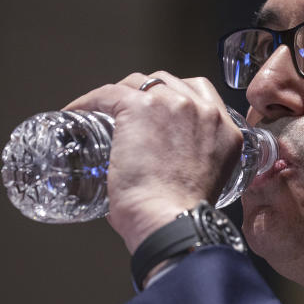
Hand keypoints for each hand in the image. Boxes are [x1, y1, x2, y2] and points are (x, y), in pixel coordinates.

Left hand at [63, 72, 242, 252]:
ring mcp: (174, 106)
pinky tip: (77, 112)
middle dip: (145, 93)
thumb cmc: (182, 216)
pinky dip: (88, 101)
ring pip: (138, 83)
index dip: (174, 96)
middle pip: (168, 82)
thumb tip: (162, 175)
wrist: (171, 221)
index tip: (157, 108)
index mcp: (226, 131)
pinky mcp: (140, 109)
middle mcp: (205, 112)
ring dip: (119, 93)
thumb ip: (192, 169)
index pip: (199, 92)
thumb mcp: (207, 186)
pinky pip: (108, 93)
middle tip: (126, 113)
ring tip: (101, 110)